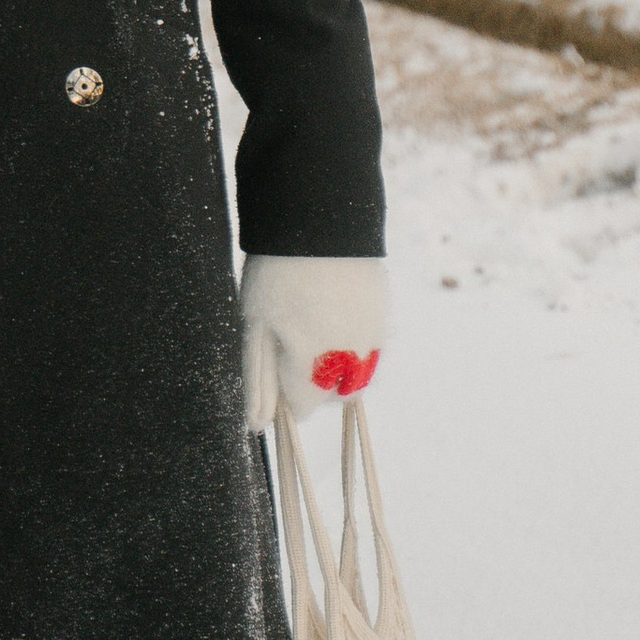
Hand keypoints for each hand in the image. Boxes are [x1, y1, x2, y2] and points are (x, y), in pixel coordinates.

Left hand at [242, 254, 388, 428]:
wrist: (321, 213)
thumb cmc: (277, 269)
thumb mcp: (255, 324)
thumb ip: (258, 380)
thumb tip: (258, 427)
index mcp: (315, 367)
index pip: (302, 407)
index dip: (284, 386)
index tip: (275, 356)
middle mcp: (352, 361)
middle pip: (334, 396)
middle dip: (315, 380)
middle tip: (294, 336)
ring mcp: (373, 339)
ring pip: (357, 374)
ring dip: (339, 362)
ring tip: (315, 319)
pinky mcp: (384, 316)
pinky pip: (369, 346)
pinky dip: (353, 338)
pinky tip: (334, 305)